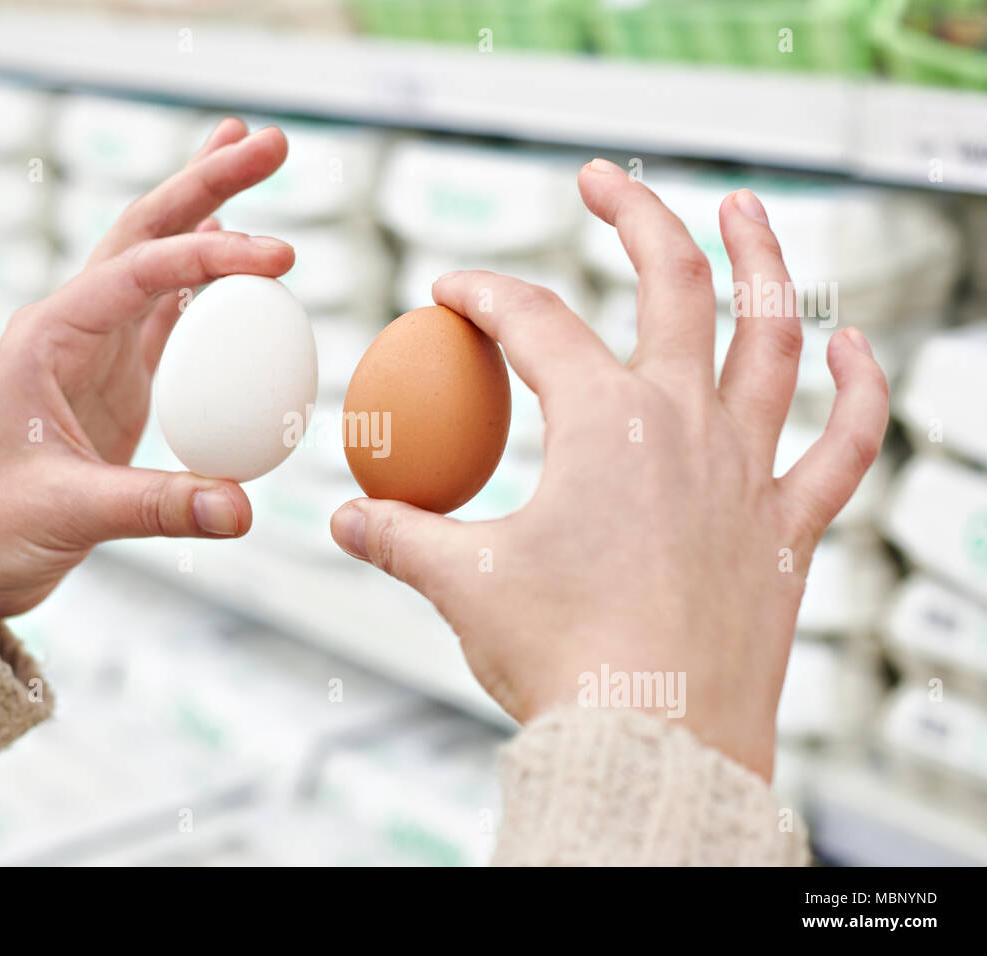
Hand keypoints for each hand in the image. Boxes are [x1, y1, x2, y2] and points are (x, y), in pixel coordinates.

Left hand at [0, 119, 291, 631]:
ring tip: (253, 160)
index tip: (281, 257)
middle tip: (268, 141)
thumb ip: (159, 508)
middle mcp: (73, 326)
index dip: (211, 254)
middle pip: (146, 232)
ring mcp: (97, 349)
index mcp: (49, 336)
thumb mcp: (70, 514)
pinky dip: (210, 281)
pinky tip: (241, 257)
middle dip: (206, 182)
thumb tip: (244, 508)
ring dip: (207, 212)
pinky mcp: (118, 379)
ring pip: (161, 261)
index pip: (139, 269)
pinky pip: (173, 315)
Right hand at [329, 160, 887, 779]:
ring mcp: (748, 471)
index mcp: (604, 424)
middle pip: (672, 284)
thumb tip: (344, 518)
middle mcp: (687, 425)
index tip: (450, 294)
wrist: (655, 743)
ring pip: (773, 336)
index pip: (533, 323)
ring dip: (762, 261)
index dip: (482, 295)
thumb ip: (399, 536)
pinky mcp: (787, 527)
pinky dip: (858, 391)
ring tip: (745, 211)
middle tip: (601, 180)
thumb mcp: (461, 584)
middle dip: (634, 216)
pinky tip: (854, 347)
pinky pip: (844, 446)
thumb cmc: (562, 659)